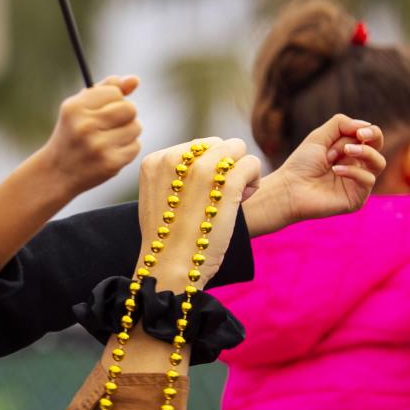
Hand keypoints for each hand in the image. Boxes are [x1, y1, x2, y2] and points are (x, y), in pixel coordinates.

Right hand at [36, 75, 141, 195]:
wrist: (57, 172)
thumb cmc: (72, 134)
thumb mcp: (79, 107)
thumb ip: (106, 89)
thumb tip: (135, 80)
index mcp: (74, 107)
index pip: (115, 92)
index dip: (112, 100)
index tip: (101, 110)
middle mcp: (84, 125)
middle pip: (130, 108)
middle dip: (125, 115)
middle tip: (110, 124)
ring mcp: (98, 146)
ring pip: (136, 127)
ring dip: (127, 132)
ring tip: (109, 139)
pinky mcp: (110, 163)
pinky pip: (135, 147)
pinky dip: (127, 149)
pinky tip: (110, 152)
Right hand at [136, 138, 259, 289]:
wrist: (170, 264)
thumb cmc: (168, 236)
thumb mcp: (158, 197)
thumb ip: (174, 174)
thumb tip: (203, 160)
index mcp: (156, 160)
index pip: (195, 146)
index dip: (205, 167)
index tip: (202, 192)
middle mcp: (176, 158)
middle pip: (217, 144)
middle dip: (225, 165)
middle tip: (220, 194)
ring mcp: (201, 168)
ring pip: (238, 148)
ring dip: (241, 171)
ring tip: (233, 197)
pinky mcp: (226, 182)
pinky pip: (251, 162)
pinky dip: (254, 180)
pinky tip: (244, 199)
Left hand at [243, 115, 384, 236]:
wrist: (290, 188)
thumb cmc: (302, 163)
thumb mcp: (319, 137)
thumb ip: (340, 125)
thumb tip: (366, 125)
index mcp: (347, 150)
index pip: (369, 136)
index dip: (368, 131)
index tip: (358, 132)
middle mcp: (356, 164)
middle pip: (378, 147)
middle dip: (373, 137)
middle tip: (360, 135)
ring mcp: (358, 181)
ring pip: (379, 163)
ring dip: (363, 152)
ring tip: (344, 151)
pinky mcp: (358, 197)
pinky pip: (368, 179)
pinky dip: (352, 171)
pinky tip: (335, 170)